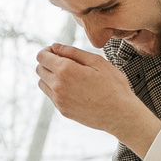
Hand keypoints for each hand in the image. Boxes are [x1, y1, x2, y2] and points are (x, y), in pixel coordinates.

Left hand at [35, 44, 159, 147]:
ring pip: (42, 83)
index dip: (47, 50)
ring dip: (50, 76)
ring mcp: (59, 100)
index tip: (57, 51)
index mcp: (65, 70)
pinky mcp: (62, 110)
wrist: (120, 114)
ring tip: (68, 75)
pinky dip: (56, 89)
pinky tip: (73, 88)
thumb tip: (54, 46)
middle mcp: (57, 86)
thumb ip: (72, 52)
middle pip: (39, 69)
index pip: (42, 56)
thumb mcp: (97, 61)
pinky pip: (51, 96)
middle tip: (64, 62)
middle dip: (47, 62)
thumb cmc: (113, 85)